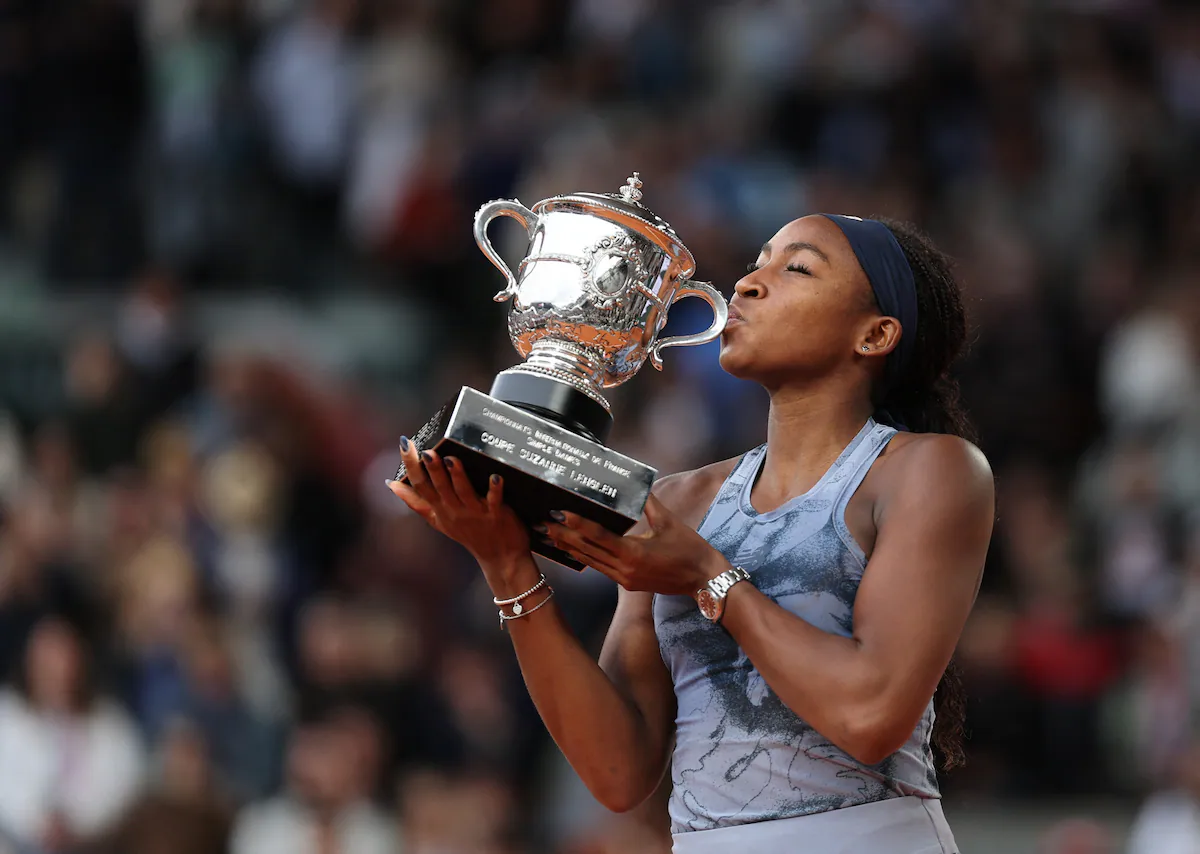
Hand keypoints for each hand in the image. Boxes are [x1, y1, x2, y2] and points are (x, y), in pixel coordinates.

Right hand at [386, 440, 529, 567]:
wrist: (500, 557)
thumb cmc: (469, 534)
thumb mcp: (437, 520)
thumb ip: (416, 502)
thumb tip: (392, 485)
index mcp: (439, 509)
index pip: (419, 486)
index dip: (410, 465)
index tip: (404, 444)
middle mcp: (454, 511)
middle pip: (440, 488)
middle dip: (432, 469)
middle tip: (426, 452)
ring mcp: (475, 514)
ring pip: (464, 492)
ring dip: (458, 476)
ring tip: (452, 460)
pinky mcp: (496, 516)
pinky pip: (494, 500)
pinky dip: (495, 489)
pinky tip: (495, 477)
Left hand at [542, 494, 729, 595]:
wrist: (705, 581)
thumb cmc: (690, 550)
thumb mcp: (669, 522)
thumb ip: (649, 503)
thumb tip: (636, 484)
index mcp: (634, 553)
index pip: (599, 536)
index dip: (578, 525)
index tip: (561, 514)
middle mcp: (624, 569)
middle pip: (587, 551)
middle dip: (564, 537)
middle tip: (543, 524)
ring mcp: (625, 579)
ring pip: (591, 562)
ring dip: (570, 548)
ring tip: (551, 535)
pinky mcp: (628, 584)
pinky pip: (601, 568)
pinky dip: (586, 557)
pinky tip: (574, 549)